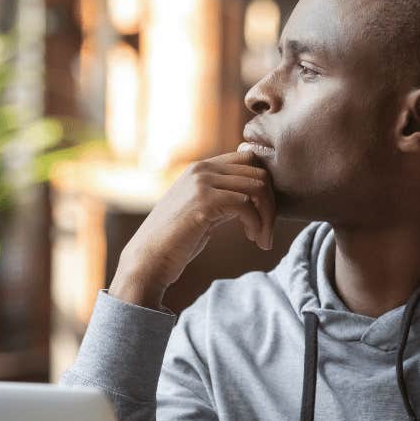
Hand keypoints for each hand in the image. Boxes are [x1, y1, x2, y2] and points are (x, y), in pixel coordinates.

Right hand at [109, 150, 274, 308]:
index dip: (265, 186)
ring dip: (267, 217)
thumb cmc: (176, 241)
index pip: (249, 159)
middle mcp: (202, 169)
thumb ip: (224, 197)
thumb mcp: (203, 210)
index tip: (263, 215)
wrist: (148, 260)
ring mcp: (202, 183)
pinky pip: (246, 205)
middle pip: (259, 171)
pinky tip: (253, 239)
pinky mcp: (203, 202)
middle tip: (268, 232)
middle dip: (271, 203)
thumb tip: (254, 194)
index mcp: (201, 168)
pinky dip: (257, 224)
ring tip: (262, 239)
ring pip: (257, 187)